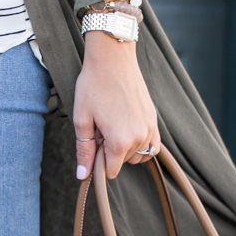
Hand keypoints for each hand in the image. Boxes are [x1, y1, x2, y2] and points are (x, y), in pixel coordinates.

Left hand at [72, 32, 160, 181]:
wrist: (113, 60)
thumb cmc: (93, 87)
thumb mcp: (82, 120)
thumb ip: (84, 150)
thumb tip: (83, 176)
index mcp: (120, 141)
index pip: (110, 171)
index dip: (97, 163)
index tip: (91, 146)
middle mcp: (139, 137)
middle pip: (123, 162)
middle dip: (110, 153)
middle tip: (100, 129)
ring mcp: (150, 128)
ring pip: (138, 155)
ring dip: (125, 148)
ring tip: (111, 126)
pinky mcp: (154, 119)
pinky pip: (153, 145)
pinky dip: (141, 145)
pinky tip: (127, 131)